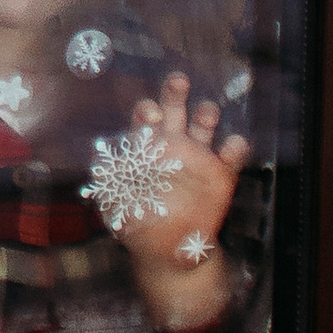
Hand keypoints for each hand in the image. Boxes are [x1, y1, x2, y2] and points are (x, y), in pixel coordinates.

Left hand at [117, 72, 249, 332]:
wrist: (171, 251)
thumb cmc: (141, 226)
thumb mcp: (120, 212)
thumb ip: (111, 192)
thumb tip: (96, 176)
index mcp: (146, 149)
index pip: (144, 121)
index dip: (147, 113)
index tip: (151, 113)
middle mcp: (172, 145)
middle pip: (174, 108)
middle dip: (174, 93)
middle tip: (177, 81)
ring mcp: (198, 157)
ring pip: (204, 124)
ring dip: (206, 113)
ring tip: (207, 112)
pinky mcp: (221, 174)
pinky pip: (232, 155)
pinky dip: (235, 147)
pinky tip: (232, 146)